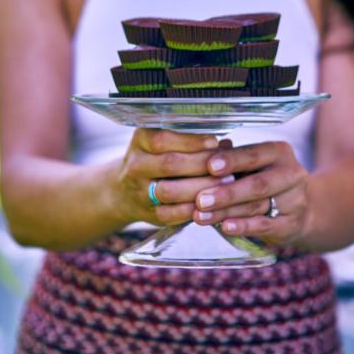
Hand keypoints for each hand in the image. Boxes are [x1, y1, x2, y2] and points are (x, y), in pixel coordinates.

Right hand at [115, 128, 230, 226]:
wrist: (125, 192)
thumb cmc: (159, 160)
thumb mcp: (168, 144)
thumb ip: (194, 143)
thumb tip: (227, 145)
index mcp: (141, 141)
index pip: (163, 139)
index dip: (191, 141)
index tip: (215, 142)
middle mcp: (135, 165)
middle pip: (169, 164)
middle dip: (202, 165)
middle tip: (228, 167)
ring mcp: (138, 191)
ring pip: (169, 191)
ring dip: (200, 188)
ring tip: (225, 185)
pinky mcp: (146, 214)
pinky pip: (169, 214)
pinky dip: (192, 210)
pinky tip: (211, 205)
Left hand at [191, 141, 309, 246]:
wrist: (302, 209)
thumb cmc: (268, 180)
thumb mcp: (255, 165)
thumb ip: (232, 160)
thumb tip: (201, 154)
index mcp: (279, 153)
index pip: (254, 154)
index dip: (232, 160)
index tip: (210, 165)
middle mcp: (290, 174)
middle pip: (258, 183)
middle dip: (227, 192)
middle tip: (201, 199)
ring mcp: (294, 200)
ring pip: (257, 206)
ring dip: (227, 212)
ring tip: (202, 216)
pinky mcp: (291, 224)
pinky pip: (265, 225)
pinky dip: (244, 226)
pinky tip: (226, 227)